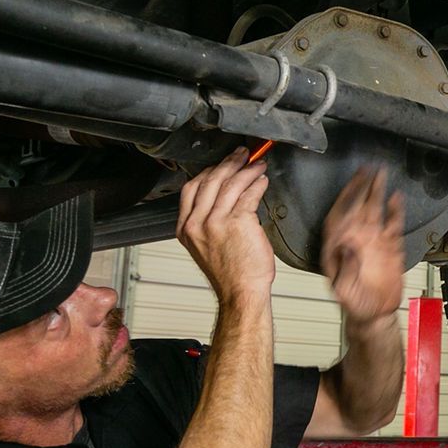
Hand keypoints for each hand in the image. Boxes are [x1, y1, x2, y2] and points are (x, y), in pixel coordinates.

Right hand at [177, 148, 274, 303]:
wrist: (241, 292)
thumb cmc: (230, 273)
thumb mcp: (205, 246)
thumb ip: (206, 222)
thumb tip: (221, 195)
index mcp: (186, 229)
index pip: (192, 188)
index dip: (208, 171)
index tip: (222, 164)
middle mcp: (197, 224)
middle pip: (211, 180)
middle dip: (229, 163)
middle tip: (242, 155)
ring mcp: (216, 222)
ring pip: (231, 184)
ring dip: (247, 170)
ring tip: (257, 165)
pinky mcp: (238, 222)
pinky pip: (248, 194)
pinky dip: (257, 184)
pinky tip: (262, 181)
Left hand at [321, 167, 404, 327]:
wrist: (374, 314)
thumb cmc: (354, 305)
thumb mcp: (344, 291)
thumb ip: (344, 268)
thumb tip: (347, 245)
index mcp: (338, 246)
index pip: (338, 215)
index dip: (343, 198)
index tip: (349, 184)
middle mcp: (354, 239)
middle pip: (357, 206)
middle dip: (361, 186)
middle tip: (367, 168)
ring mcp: (372, 241)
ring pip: (374, 210)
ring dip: (376, 192)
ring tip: (381, 174)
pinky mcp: (389, 247)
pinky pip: (393, 224)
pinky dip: (395, 211)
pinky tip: (396, 198)